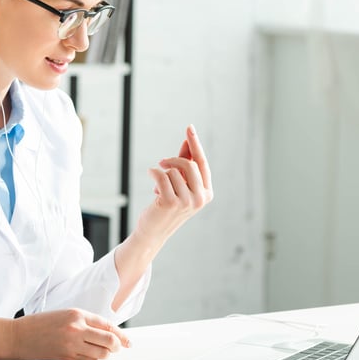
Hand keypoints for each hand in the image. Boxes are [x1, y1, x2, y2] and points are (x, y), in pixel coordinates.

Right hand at [9, 308, 130, 359]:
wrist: (18, 336)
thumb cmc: (39, 325)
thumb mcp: (65, 315)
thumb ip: (85, 321)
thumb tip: (106, 332)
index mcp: (77, 314)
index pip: (108, 325)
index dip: (121, 335)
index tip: (127, 341)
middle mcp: (76, 329)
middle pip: (109, 341)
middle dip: (117, 346)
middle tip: (118, 348)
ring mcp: (71, 345)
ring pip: (101, 354)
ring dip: (105, 355)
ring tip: (104, 353)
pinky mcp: (65, 359)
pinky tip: (90, 358)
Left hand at [136, 124, 213, 245]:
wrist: (153, 231)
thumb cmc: (167, 206)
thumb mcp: (179, 184)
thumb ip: (185, 164)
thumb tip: (187, 142)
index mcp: (207, 193)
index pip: (202, 163)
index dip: (195, 144)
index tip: (189, 128)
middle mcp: (200, 198)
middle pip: (189, 164)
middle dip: (173, 159)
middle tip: (162, 162)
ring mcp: (186, 202)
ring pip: (173, 171)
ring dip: (162, 173)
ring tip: (159, 186)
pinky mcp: (170, 202)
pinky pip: (161, 175)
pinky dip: (153, 172)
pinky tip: (151, 178)